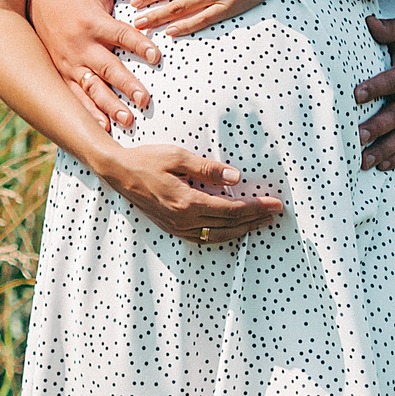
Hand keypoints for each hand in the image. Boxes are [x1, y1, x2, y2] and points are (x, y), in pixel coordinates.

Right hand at [31, 0, 158, 130]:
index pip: (121, 34)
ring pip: (92, 87)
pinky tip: (102, 127)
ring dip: (109, 105)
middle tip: (145, 100)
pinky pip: (75, 95)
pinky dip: (88, 112)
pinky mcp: (62, 72)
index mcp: (93, 21)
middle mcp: (81, 45)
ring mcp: (70, 62)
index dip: (139, 45)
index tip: (156, 56)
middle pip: (108, 67)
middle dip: (126, 84)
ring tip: (127, 119)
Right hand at [99, 142, 284, 243]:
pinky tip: (231, 230)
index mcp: (188, 202)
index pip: (231, 210)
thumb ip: (207, 168)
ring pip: (218, 236)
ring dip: (242, 230)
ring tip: (260, 223)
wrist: (119, 173)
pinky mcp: (172, 228)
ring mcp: (177, 227)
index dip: (256, 208)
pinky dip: (222, 236)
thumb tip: (236, 177)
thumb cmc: (147, 160)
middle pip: (228, 225)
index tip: (274, 204)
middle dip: (255, 219)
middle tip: (276, 213)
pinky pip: (203, 238)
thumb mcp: (178, 157)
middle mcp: (184, 220)